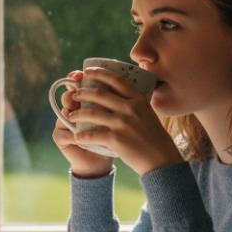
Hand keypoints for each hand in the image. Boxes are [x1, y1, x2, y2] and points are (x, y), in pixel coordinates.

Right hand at [52, 72, 115, 178]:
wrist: (104, 162)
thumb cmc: (115, 138)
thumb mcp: (119, 118)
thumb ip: (119, 101)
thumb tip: (135, 78)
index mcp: (86, 101)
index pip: (78, 84)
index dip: (77, 76)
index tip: (84, 72)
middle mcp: (74, 109)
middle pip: (68, 95)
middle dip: (73, 93)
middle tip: (78, 93)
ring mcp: (65, 123)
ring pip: (63, 112)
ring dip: (69, 111)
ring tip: (75, 114)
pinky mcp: (62, 138)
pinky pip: (62, 133)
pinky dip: (71, 135)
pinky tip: (77, 136)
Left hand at [58, 67, 181, 174]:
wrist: (162, 160)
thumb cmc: (154, 138)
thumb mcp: (147, 114)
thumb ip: (134, 104)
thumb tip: (117, 96)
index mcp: (138, 100)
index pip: (116, 79)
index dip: (99, 73)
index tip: (87, 71)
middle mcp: (130, 108)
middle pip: (99, 94)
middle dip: (82, 93)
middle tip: (73, 95)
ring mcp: (123, 123)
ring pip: (92, 113)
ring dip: (77, 114)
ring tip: (70, 116)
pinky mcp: (116, 139)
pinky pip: (92, 135)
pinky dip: (82, 136)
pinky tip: (77, 137)